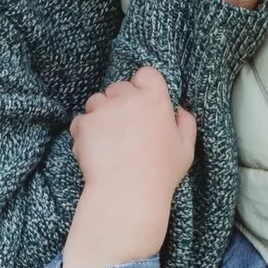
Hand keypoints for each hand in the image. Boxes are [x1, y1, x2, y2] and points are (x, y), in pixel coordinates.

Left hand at [62, 66, 195, 267]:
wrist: (127, 193)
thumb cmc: (160, 174)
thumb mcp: (186, 150)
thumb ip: (185, 124)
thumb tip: (179, 110)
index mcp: (154, 100)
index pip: (146, 74)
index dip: (143, 86)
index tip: (143, 103)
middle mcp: (127, 99)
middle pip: (119, 87)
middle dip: (120, 103)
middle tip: (125, 129)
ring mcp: (102, 110)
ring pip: (97, 101)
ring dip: (101, 115)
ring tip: (109, 141)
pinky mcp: (83, 124)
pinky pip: (81, 121)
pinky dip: (85, 133)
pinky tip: (97, 151)